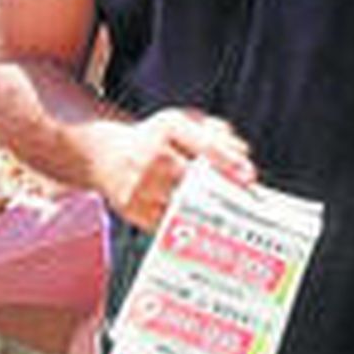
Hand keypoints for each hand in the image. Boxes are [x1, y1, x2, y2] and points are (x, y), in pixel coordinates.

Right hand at [91, 107, 255, 231]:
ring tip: (232, 221)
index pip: (204, 146)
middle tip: (247, 205)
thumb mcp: (184, 122)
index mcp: (167, 128)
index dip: (228, 162)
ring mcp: (139, 186)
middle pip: (192, 180)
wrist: (103, 152)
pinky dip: (188, 228)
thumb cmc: (156, 137)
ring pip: (181, 206)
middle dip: (220, 193)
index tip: (250, 176)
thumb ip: (217, 133)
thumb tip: (243, 154)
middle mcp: (150, 157)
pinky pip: (167, 224)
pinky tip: (206, 231)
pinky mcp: (132, 211)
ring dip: (208, 214)